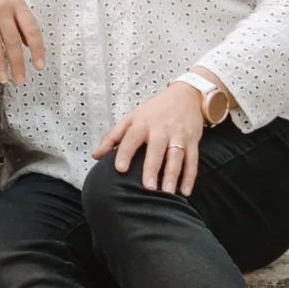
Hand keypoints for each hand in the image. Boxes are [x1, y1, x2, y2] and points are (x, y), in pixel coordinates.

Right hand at [0, 0, 44, 84]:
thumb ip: (17, 14)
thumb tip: (25, 40)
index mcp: (16, 1)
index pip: (30, 29)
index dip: (36, 48)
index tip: (39, 65)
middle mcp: (2, 6)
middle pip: (12, 40)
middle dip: (17, 63)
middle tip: (20, 81)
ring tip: (3, 78)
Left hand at [96, 82, 210, 195]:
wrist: (185, 95)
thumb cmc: (154, 110)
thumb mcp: (131, 118)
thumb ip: (113, 137)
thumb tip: (95, 156)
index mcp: (142, 123)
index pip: (131, 138)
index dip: (125, 153)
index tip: (120, 169)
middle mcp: (160, 129)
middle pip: (156, 150)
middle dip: (152, 168)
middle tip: (148, 187)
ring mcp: (178, 135)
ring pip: (176, 156)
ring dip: (173, 174)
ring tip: (167, 192)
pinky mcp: (193, 141)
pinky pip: (193, 160)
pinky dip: (190, 177)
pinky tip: (185, 192)